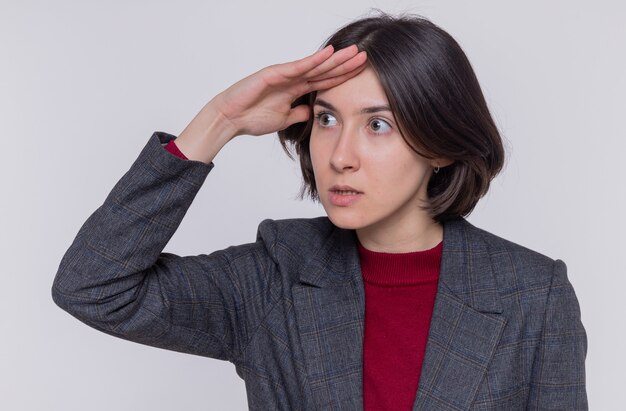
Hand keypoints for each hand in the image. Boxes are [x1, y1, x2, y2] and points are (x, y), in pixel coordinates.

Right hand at [212, 44, 367, 136]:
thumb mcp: (284, 120)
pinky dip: (313, 60)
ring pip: (315, 66)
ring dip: (335, 59)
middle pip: (324, 70)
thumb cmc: (252, 118)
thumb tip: (312, 113)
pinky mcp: (274, 74)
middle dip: (345, 64)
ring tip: (353, 52)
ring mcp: (284, 75)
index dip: (343, 76)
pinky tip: (328, 54)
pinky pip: (297, 67)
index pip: (325, 81)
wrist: (231, 119)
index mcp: (296, 89)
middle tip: (364, 57)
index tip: (361, 73)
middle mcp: (293, 79)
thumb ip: (299, 114)